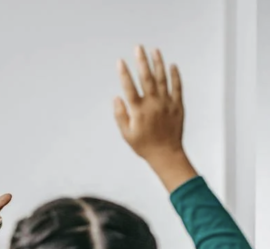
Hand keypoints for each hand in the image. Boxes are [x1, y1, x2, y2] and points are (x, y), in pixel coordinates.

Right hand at [114, 46, 183, 162]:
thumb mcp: (126, 133)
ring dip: (158, 63)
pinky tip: (172, 65)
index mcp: (138, 110)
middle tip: (138, 48)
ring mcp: (167, 103)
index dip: (124, 73)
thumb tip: (117, 98)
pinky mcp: (177, 106)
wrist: (166, 154)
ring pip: (162, 79)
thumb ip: (120, 115)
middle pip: (147, 78)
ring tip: (154, 50)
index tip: (120, 61)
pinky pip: (177, 87)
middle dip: (141, 61)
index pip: (129, 87)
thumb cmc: (144, 145)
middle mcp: (153, 104)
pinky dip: (175, 75)